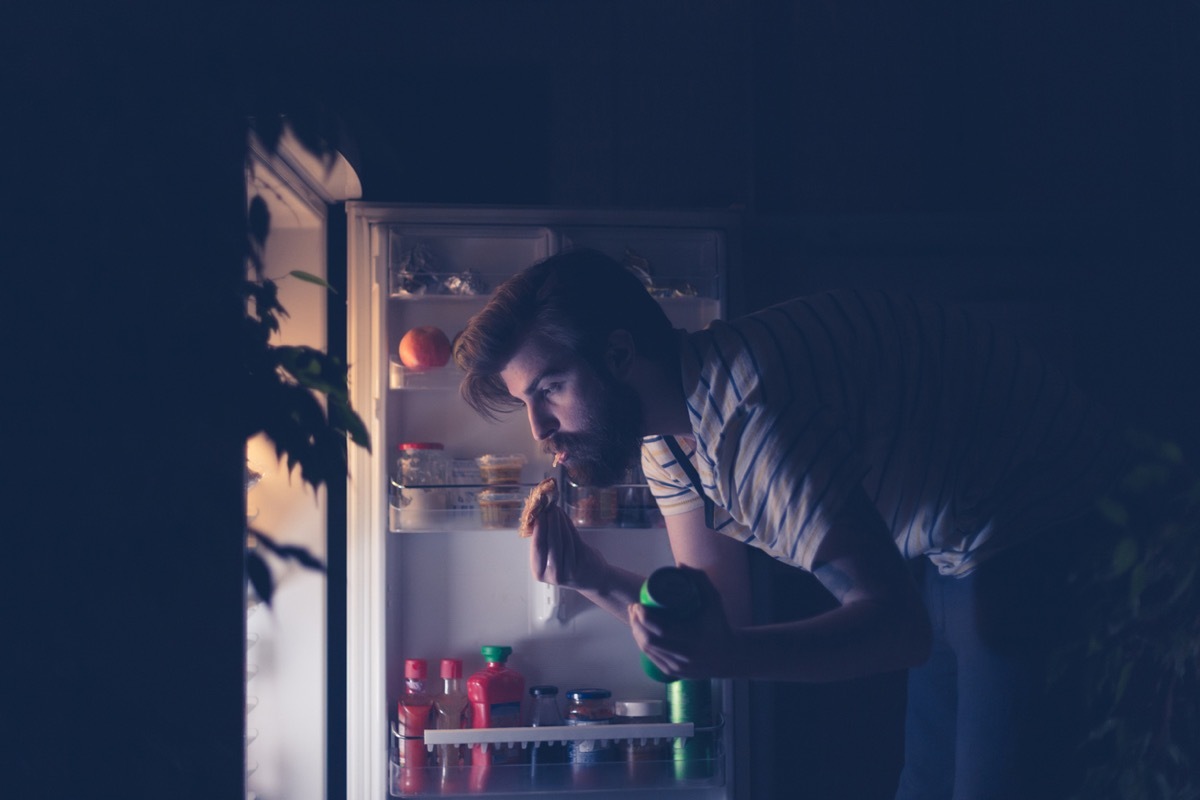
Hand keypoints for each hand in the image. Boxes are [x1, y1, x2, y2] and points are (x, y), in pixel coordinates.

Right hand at [528, 504, 608, 591]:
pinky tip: (564, 516)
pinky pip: (574, 538)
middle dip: (548, 522)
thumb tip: (538, 514)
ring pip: (563, 538)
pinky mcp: (583, 562)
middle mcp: (553, 574)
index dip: (538, 528)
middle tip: (547, 507)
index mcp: (539, 573)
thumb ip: (543, 539)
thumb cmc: (566, 564)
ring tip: (555, 509)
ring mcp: (569, 570)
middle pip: (549, 542)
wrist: (591, 577)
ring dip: (559, 520)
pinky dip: (568, 524)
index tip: (537, 513)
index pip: (537, 546)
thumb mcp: (550, 558)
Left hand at [627, 565, 739, 679]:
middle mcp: (685, 656)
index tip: (638, 604)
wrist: (730, 656)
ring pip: (648, 651)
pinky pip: (652, 658)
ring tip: (634, 617)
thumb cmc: (720, 624)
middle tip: (633, 609)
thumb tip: (679, 565)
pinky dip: (642, 644)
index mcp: (694, 638)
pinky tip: (639, 633)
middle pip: (650, 641)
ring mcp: (678, 667)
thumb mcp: (714, 600)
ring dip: (636, 633)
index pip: (662, 630)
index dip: (645, 617)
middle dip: (636, 624)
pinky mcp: (674, 673)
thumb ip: (700, 580)